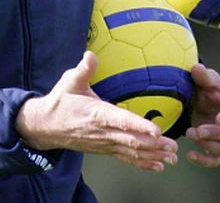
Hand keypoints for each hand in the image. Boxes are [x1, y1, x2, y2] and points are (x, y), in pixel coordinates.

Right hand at [15, 51, 178, 171]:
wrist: (45, 126)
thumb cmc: (60, 102)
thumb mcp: (69, 82)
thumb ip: (84, 69)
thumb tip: (90, 54)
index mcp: (97, 113)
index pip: (121, 121)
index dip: (139, 126)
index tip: (156, 130)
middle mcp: (103, 132)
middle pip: (131, 141)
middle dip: (154, 145)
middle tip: (173, 146)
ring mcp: (104, 143)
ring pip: (131, 152)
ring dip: (152, 155)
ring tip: (171, 158)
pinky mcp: (105, 149)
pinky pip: (125, 158)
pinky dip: (142, 163)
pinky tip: (157, 165)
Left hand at [185, 64, 219, 167]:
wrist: (201, 103)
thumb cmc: (209, 89)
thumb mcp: (206, 80)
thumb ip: (203, 75)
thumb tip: (197, 68)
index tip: (219, 119)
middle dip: (216, 133)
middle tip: (198, 130)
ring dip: (207, 145)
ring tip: (189, 134)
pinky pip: (216, 160)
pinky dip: (204, 160)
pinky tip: (190, 155)